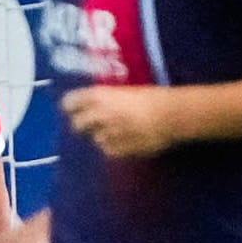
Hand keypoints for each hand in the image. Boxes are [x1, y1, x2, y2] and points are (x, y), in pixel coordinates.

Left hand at [58, 86, 181, 159]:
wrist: (172, 116)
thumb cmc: (154, 97)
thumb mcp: (127, 91)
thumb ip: (109, 98)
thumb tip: (100, 104)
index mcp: (99, 95)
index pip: (70, 102)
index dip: (71, 106)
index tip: (74, 108)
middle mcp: (98, 115)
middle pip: (77, 124)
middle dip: (81, 125)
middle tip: (90, 124)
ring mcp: (106, 134)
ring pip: (95, 138)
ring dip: (102, 135)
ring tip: (118, 131)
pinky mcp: (117, 150)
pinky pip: (108, 150)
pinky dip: (114, 147)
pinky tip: (126, 141)